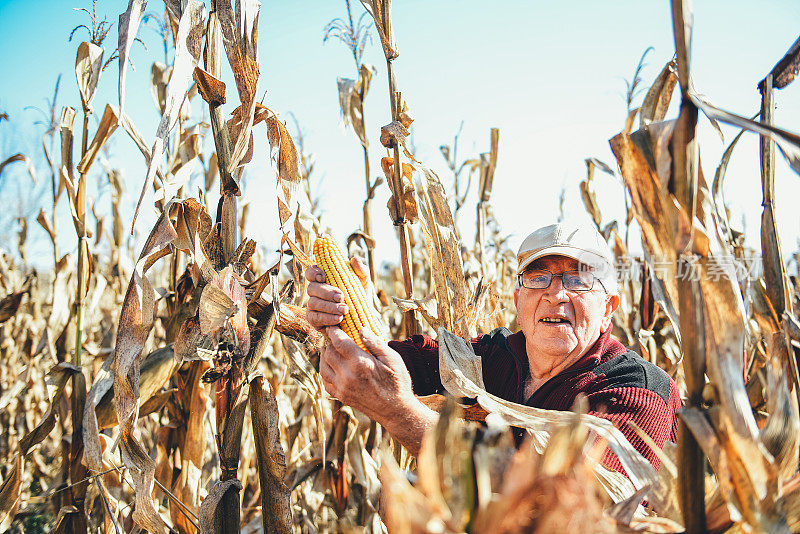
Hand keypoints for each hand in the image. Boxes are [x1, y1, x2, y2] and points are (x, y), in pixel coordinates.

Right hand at [305, 256, 373, 330]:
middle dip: (326, 292)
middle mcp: (316, 292)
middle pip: (311, 288)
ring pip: (313, 303)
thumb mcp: (364, 282)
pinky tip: (338, 320)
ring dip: (329, 307)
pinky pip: (315, 319)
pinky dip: (327, 319)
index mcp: (324, 280)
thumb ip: (361, 270)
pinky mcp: (315, 321)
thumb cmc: (360, 297)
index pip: (311, 272)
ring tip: (344, 310)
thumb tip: (354, 260)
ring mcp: (314, 307)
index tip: (323, 277)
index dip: (313, 273)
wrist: (363, 318)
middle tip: (341, 297)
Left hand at [319, 326, 436, 453]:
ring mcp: (342, 388)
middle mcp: (347, 376)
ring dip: (325, 355)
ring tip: (331, 349)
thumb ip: (375, 343)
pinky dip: (325, 370)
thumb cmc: (398, 382)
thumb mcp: (393, 359)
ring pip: (323, 366)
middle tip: (335, 337)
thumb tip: (361, 328)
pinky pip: (325, 381)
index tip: (334, 326)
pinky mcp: (341, 397)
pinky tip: (331, 366)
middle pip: (328, 352)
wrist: (396, 411)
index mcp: (360, 363)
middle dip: (330, 342)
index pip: (338, 342)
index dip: (333, 331)